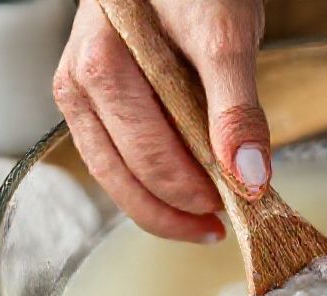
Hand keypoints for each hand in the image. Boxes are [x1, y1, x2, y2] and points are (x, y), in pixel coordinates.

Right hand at [53, 0, 268, 242]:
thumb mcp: (225, 37)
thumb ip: (235, 107)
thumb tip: (248, 176)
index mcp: (102, 66)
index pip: (148, 156)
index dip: (193, 192)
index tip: (236, 205)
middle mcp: (78, 83)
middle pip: (121, 175)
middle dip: (172, 211)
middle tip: (218, 227)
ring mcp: (79, 92)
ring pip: (110, 173)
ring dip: (155, 205)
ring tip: (201, 221)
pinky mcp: (91, 98)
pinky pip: (112, 154)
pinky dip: (145, 179)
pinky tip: (180, 190)